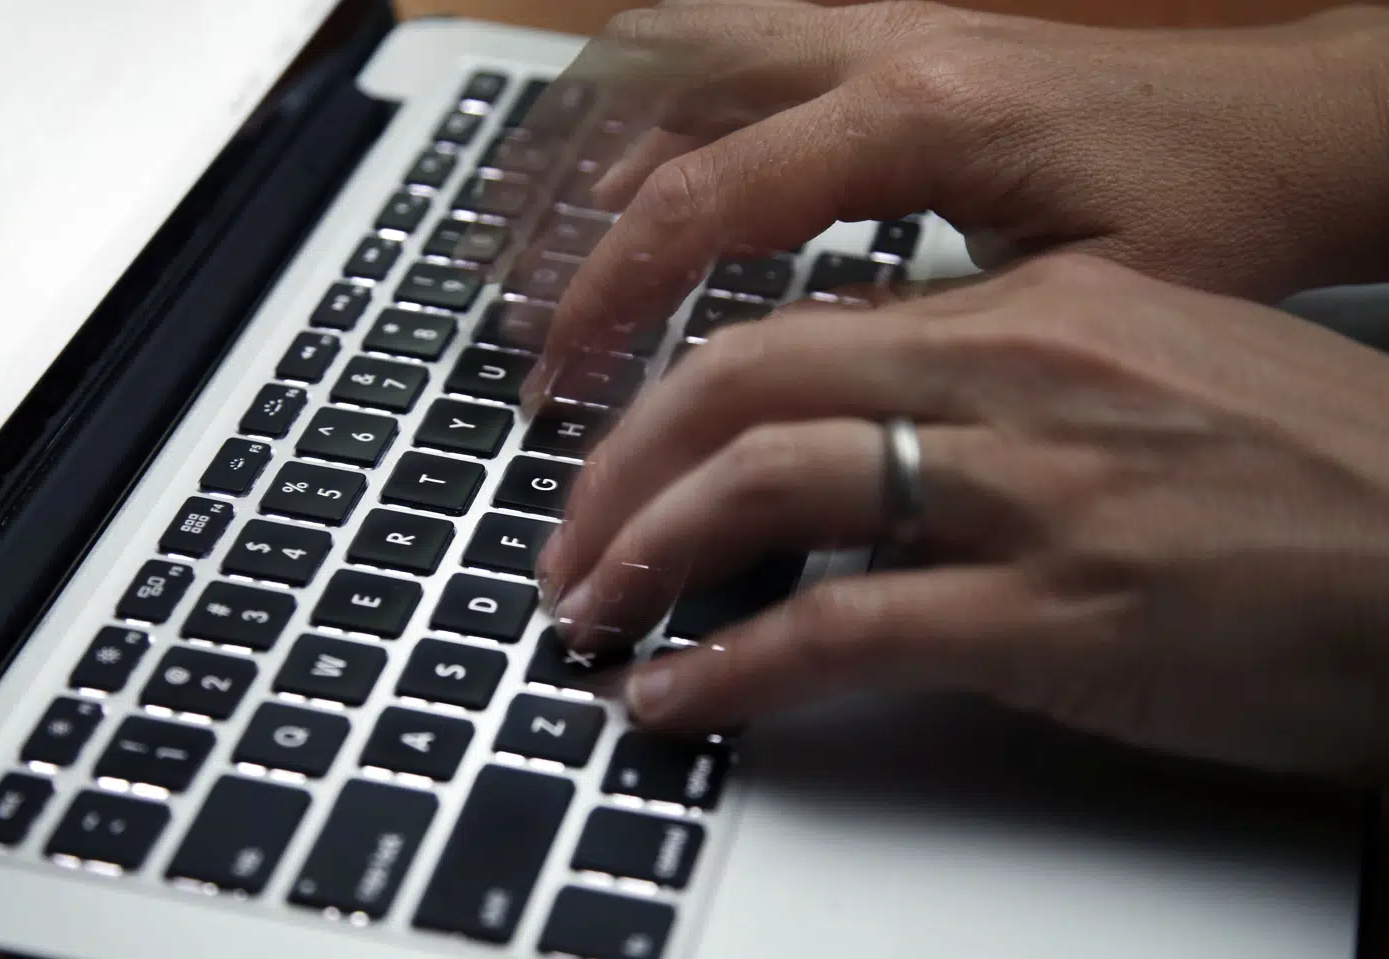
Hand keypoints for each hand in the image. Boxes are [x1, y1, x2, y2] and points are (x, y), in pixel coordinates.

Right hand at [524, 0, 1388, 404]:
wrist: (1290, 131)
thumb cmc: (1207, 217)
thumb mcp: (1054, 306)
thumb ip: (906, 330)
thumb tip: (778, 374)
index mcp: (918, 112)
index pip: (704, 199)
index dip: (611, 295)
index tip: (558, 377)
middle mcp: (884, 44)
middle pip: (663, 89)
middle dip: (569, 200)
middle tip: (513, 296)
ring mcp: (887, 29)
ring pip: (691, 50)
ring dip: (599, 140)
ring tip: (533, 232)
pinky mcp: (900, 43)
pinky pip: (743, 53)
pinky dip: (664, 110)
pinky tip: (639, 171)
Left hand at [535, 254, 1388, 778]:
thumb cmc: (1317, 472)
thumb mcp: (1146, 375)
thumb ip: (1001, 386)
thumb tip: (875, 425)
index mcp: (1032, 311)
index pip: (799, 333)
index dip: (682, 400)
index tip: (628, 454)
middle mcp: (1014, 376)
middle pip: (745, 383)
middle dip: (622, 463)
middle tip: (565, 536)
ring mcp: (1029, 494)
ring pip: (768, 486)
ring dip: (648, 552)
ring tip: (591, 610)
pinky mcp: (1053, 620)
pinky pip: (841, 630)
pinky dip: (732, 666)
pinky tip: (677, 696)